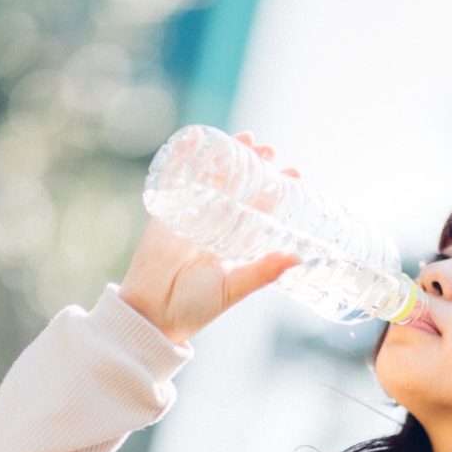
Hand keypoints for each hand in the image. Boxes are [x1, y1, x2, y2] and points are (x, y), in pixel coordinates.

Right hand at [118, 132, 302, 344]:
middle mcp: (215, 227)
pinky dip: (182, 158)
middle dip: (254, 165)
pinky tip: (196, 138)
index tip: (295, 173)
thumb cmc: (196, 307)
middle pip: (238, 187)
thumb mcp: (235, 287)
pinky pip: (174, 179)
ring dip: (226, 156)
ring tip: (245, 138)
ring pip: (211, 178)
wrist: (153, 313)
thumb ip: (263, 271)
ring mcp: (189, 216)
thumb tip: (299, 258)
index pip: (260, 209)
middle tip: (269, 149)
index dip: (276, 190)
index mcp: (234, 243)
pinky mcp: (165, 212)